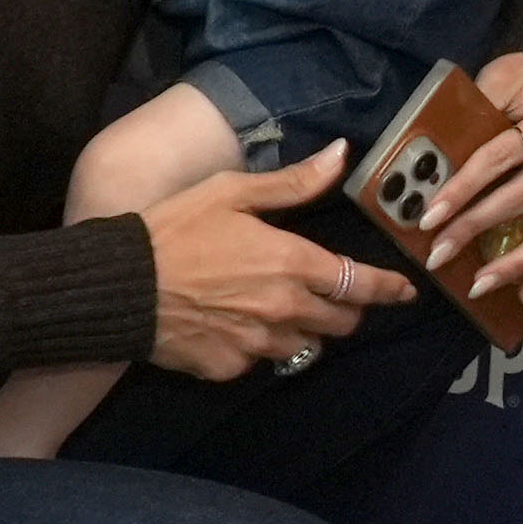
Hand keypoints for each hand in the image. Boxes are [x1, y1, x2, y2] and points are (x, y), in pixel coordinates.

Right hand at [138, 148, 406, 377]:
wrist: (116, 286)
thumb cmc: (175, 229)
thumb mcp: (233, 192)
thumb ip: (294, 183)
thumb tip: (342, 155)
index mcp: (295, 264)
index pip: (362, 285)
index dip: (389, 290)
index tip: (406, 293)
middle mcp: (286, 310)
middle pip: (341, 323)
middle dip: (344, 310)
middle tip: (329, 295)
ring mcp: (257, 345)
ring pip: (304, 346)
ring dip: (302, 330)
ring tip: (278, 308)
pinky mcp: (228, 368)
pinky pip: (260, 362)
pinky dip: (258, 347)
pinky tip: (235, 325)